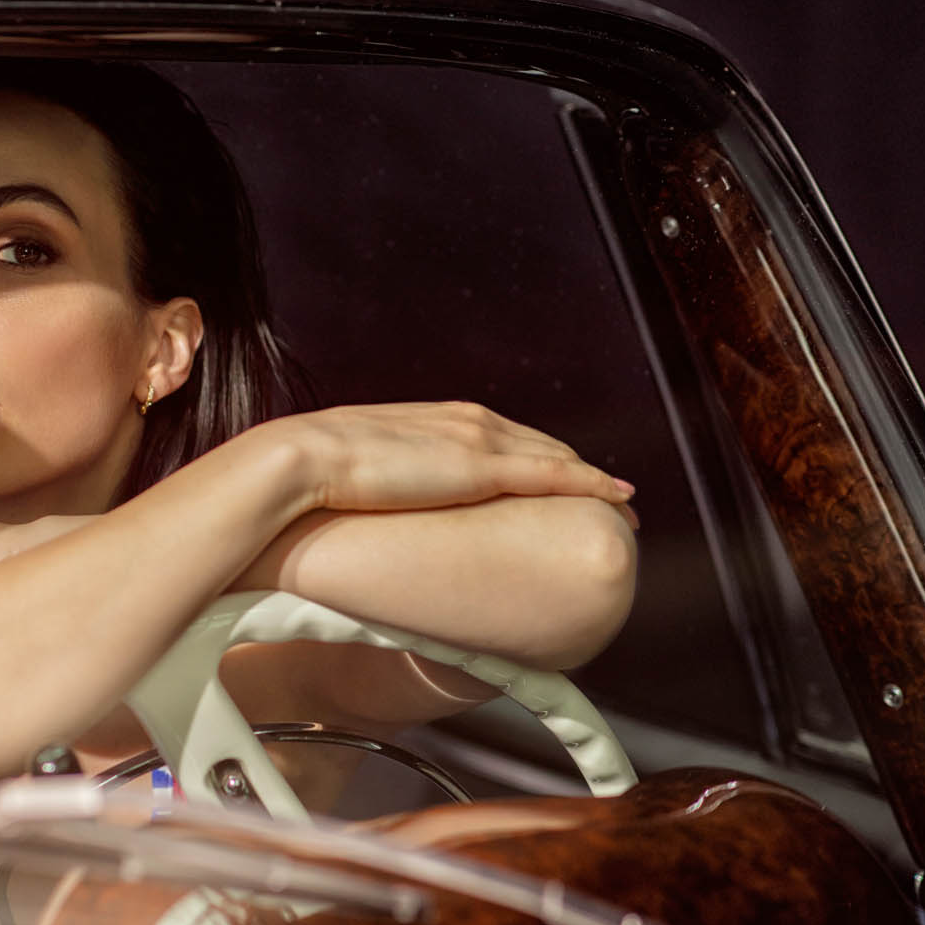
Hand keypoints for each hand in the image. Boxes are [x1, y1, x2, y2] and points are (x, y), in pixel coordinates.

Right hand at [265, 402, 634, 518]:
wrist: (302, 461)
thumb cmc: (316, 472)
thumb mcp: (360, 468)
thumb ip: (386, 477)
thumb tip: (380, 507)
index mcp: (439, 417)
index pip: (506, 434)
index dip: (540, 456)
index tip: (560, 475)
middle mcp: (468, 420)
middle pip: (541, 444)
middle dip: (576, 468)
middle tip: (606, 494)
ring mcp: (479, 441)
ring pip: (557, 458)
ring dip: (593, 479)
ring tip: (622, 503)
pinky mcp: (482, 469)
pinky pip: (555, 476)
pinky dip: (593, 484)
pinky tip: (619, 496)